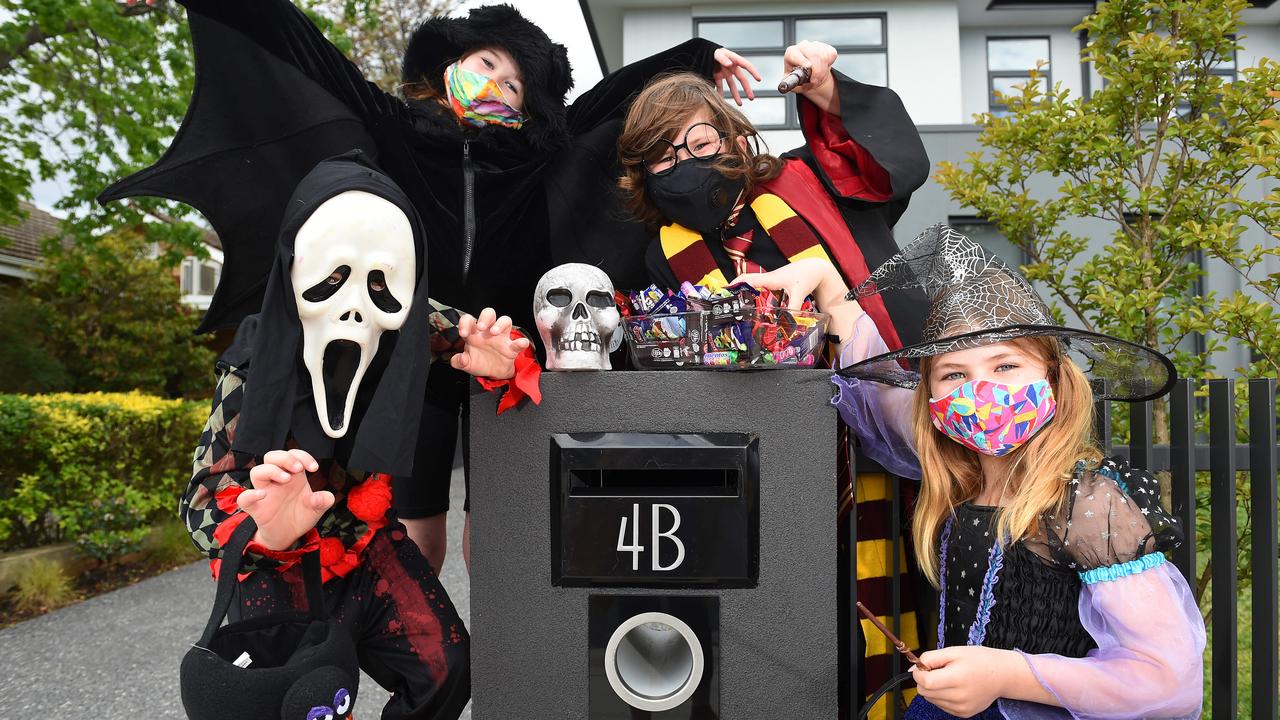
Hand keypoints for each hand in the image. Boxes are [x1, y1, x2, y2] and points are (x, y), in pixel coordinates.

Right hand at [238, 449, 332, 551]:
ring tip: (286, 479)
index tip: (314, 468)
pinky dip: (250, 495)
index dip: (302, 456)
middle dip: (285, 458)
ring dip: (271, 471)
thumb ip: (323, 501)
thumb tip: (327, 497)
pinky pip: (244, 498)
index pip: (293, 455)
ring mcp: (264, 492)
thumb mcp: (316, 509)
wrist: (288, 536)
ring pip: (257, 471)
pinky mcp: (255, 508)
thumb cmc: (299, 516)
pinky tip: (263, 495)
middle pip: (272, 457)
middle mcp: (276, 481)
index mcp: (292, 476)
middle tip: (298, 468)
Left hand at [450, 307, 530, 379]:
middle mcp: (488, 331)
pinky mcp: (511, 348)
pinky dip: (521, 342)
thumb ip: (458, 362)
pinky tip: (521, 343)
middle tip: (480, 327)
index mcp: (474, 333)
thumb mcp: (466, 364)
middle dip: (485, 318)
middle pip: (489, 314)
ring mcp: (501, 338)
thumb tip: (459, 359)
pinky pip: (518, 342)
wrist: (493, 373)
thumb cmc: (479, 363)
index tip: (463, 334)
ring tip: (494, 332)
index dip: (465, 323)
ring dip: (500, 324)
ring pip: (504, 320)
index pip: (469, 319)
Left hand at [713, 48, 761, 105]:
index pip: (747, 66)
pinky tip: (722, 101)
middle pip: (742, 79)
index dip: (753, 72)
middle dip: (747, 89)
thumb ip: (723, 59)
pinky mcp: (718, 76)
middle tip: (751, 98)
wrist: (702, 52)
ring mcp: (725, 73)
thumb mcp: (717, 53)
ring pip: (732, 86)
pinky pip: (720, 86)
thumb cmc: (711, 50)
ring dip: (736, 95)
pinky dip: (720, 93)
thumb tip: (730, 65)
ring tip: (740, 104)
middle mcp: (732, 68)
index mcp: (734, 60)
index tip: (759, 79)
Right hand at [731, 258, 850, 311]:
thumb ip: (793, 308)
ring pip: (755, 286)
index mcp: (770, 278)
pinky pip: (763, 289)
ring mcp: (773, 281)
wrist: (817, 268)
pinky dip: (757, 296)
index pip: (746, 279)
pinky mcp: (778, 284)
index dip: (734, 285)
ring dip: (746, 293)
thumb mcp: (800, 293)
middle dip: (736, 291)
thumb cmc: (807, 276)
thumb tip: (788, 323)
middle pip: (747, 283)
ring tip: (737, 307)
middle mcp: (769, 278)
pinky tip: (757, 306)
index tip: (722, 292)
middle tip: (726, 304)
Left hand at [784, 41, 837, 93]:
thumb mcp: (793, 82)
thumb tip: (787, 84)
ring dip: (823, 71)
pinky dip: (829, 65)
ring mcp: (815, 45)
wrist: (811, 76)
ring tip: (818, 79)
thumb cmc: (800, 77)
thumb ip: (790, 83)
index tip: (808, 66)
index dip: (801, 60)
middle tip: (815, 81)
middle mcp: (802, 46)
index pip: (794, 53)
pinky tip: (824, 69)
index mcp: (791, 53)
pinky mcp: (825, 47)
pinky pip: (831, 55)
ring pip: (823, 56)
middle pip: (812, 54)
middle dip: (816, 70)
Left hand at [911, 646, 1020, 717]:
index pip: (924, 682)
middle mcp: (960, 697)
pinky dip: (942, 696)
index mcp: (957, 678)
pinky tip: (955, 687)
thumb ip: (929, 658)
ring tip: (950, 678)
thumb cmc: (979, 660)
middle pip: (925, 692)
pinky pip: (941, 705)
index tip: (924, 666)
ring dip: (934, 688)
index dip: (919, 672)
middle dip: (925, 680)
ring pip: (931, 699)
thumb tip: (912, 669)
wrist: (1002, 675)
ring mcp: (962, 708)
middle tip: (939, 670)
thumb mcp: (953, 651)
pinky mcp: (963, 714)